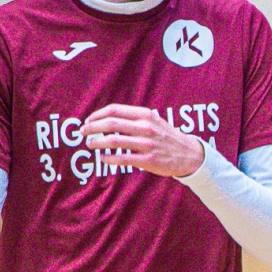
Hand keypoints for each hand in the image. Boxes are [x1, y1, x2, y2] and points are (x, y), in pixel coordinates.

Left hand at [81, 104, 205, 177]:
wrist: (189, 154)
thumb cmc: (166, 137)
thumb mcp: (153, 120)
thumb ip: (134, 118)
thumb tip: (107, 119)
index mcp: (145, 115)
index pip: (114, 110)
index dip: (97, 115)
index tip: (88, 121)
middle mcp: (145, 127)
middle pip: (111, 124)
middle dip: (92, 127)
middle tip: (83, 132)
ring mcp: (147, 144)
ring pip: (114, 141)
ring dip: (97, 142)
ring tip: (90, 144)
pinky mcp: (148, 160)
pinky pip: (123, 158)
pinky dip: (109, 158)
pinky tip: (103, 158)